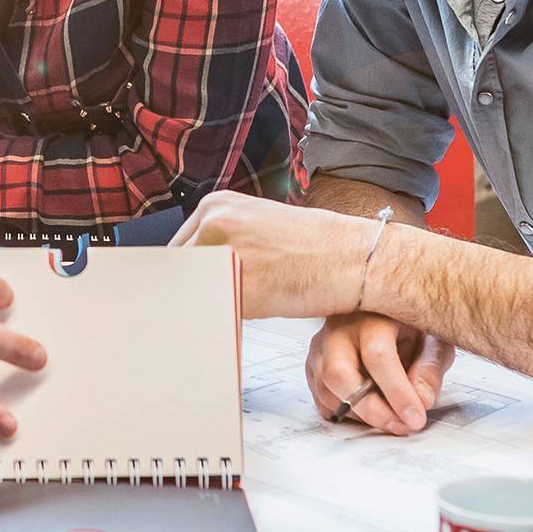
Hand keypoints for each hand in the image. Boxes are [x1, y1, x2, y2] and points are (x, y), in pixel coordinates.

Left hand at [172, 190, 375, 317]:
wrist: (355, 258)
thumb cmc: (317, 249)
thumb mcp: (260, 229)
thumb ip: (225, 243)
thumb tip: (198, 273)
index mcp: (216, 205)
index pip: (178, 248)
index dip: (187, 277)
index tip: (190, 293)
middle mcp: (214, 222)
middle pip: (177, 270)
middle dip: (191, 292)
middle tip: (204, 308)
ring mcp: (224, 252)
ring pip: (190, 292)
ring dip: (202, 308)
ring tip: (223, 317)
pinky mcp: (238, 285)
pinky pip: (212, 312)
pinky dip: (219, 323)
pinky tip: (235, 326)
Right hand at [306, 312, 454, 434]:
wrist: (387, 311)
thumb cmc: (409, 323)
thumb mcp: (433, 338)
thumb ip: (429, 368)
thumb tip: (421, 400)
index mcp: (371, 315)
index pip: (377, 356)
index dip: (396, 392)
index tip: (415, 417)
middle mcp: (339, 328)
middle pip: (337, 374)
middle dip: (370, 410)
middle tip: (399, 426)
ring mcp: (321, 346)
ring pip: (326, 390)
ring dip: (360, 414)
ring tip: (391, 417)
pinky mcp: (314, 364)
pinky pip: (322, 397)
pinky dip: (346, 412)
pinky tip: (371, 409)